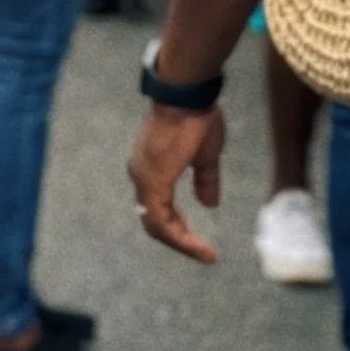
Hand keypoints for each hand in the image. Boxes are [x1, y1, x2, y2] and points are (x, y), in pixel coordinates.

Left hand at [128, 101, 225, 261]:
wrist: (188, 96)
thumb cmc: (196, 118)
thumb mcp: (205, 156)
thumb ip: (205, 181)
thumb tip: (209, 203)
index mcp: (151, 170)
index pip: (159, 209)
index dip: (178, 228)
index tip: (201, 243)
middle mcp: (141, 176)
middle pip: (154, 221)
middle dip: (180, 240)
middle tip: (203, 254)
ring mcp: (144, 179)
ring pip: (156, 224)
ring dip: (181, 243)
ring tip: (205, 255)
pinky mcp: (152, 180)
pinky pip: (160, 219)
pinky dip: (178, 236)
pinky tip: (198, 246)